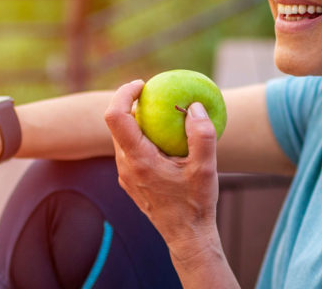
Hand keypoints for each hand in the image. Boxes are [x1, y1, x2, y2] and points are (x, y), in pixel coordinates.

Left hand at [102, 80, 220, 249]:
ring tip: (161, 113)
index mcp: (138, 160)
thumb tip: (195, 106)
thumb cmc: (196, 204)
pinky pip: (129, 150)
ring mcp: (125, 175)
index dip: (124, 93)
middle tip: (154, 93)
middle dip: (130, 103)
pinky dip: (141, 137)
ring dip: (137, 121)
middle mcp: (125, 166)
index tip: (143, 83)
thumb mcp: (206, 169)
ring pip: (122, 138)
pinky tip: (164, 138)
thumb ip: (202, 135)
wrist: (186, 237)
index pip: (116, 116)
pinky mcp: (130, 181)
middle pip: (116, 124)